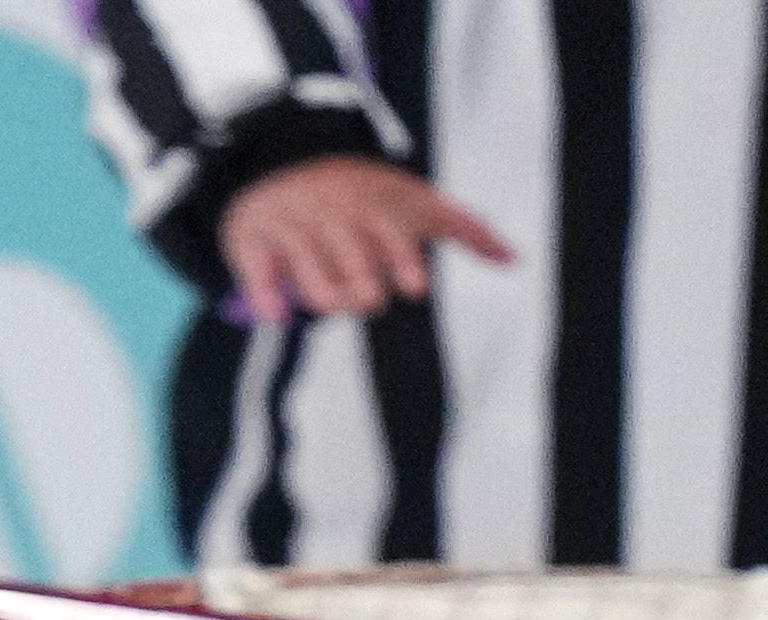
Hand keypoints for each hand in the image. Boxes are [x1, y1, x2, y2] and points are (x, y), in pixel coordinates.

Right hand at [212, 155, 512, 324]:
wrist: (285, 159)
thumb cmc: (362, 194)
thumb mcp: (413, 200)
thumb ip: (464, 228)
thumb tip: (513, 258)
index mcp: (372, 207)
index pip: (389, 233)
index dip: (402, 259)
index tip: (416, 286)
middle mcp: (333, 216)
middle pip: (347, 252)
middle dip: (360, 274)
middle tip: (371, 297)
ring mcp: (292, 227)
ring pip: (305, 262)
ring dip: (320, 285)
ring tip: (333, 306)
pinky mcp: (254, 240)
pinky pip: (256, 266)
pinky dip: (263, 288)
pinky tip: (274, 313)